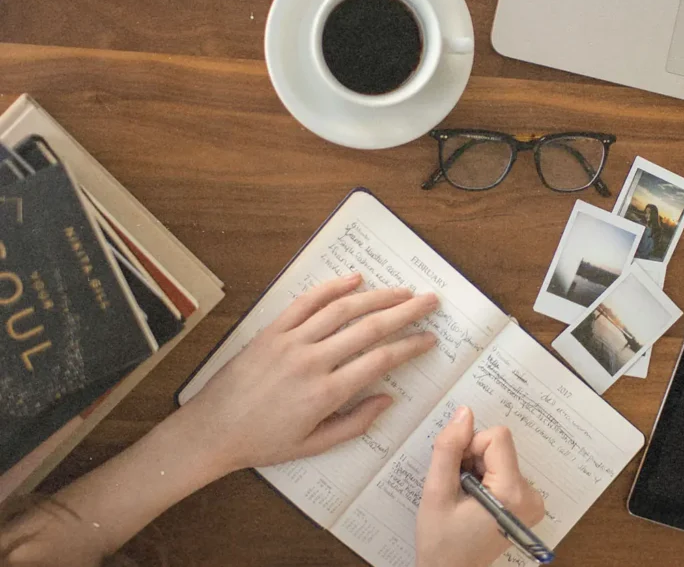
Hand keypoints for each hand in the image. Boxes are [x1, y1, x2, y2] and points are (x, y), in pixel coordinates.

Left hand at [182, 273, 437, 472]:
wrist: (212, 430)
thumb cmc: (264, 442)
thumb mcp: (314, 445)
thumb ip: (355, 423)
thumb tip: (388, 399)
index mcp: (326, 394)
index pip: (380, 361)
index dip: (410, 347)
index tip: (429, 339)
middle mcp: (312, 361)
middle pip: (369, 328)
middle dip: (405, 312)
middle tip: (430, 301)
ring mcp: (290, 341)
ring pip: (342, 309)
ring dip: (377, 296)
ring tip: (402, 290)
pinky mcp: (272, 331)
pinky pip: (306, 302)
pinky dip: (331, 287)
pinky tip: (355, 279)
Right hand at [417, 407, 545, 566]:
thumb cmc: (441, 541)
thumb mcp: (436, 493)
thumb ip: (449, 449)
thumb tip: (464, 412)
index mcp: (513, 492)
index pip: (497, 437)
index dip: (470, 447)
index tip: (457, 473)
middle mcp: (532, 495)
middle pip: (500, 446)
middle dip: (473, 459)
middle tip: (458, 489)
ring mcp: (532, 501)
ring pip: (500, 456)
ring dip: (477, 469)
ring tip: (464, 498)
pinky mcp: (527, 503)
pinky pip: (505, 470)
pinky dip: (486, 478)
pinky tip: (474, 501)